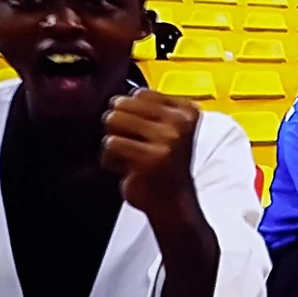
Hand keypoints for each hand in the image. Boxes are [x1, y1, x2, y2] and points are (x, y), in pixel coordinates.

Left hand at [101, 89, 199, 216]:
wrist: (172, 204)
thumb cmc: (164, 167)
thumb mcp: (165, 130)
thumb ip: (147, 110)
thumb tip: (116, 98)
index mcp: (187, 111)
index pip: (140, 93)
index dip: (132, 113)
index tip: (145, 133)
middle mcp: (180, 122)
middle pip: (122, 104)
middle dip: (119, 125)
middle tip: (134, 145)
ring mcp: (166, 140)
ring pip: (113, 120)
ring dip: (114, 141)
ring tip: (130, 156)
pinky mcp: (149, 157)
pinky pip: (110, 144)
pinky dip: (110, 159)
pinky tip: (127, 169)